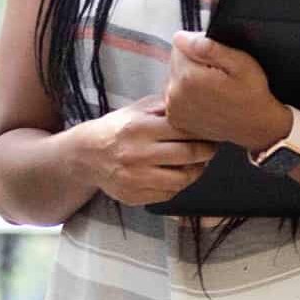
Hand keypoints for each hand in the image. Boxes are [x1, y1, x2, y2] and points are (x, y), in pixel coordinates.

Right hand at [72, 96, 218, 206]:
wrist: (86, 155)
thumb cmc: (117, 128)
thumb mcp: (137, 109)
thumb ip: (164, 106)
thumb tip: (196, 104)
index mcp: (139, 128)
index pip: (183, 130)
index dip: (203, 131)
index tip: (212, 130)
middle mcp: (137, 154)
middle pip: (188, 155)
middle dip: (207, 151)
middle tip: (212, 147)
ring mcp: (136, 178)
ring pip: (182, 179)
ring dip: (197, 171)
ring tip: (199, 163)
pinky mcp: (135, 196)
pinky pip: (169, 193)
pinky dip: (179, 184)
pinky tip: (180, 174)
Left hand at [164, 32, 290, 152]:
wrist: (256, 126)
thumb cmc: (252, 95)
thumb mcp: (240, 63)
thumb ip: (209, 47)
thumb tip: (182, 37)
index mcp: (189, 77)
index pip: (180, 43)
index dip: (200, 46)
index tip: (216, 58)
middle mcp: (176, 94)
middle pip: (176, 60)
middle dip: (194, 61)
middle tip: (218, 74)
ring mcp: (174, 109)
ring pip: (175, 76)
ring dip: (190, 77)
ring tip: (213, 87)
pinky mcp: (176, 118)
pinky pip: (175, 94)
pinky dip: (187, 94)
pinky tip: (205, 98)